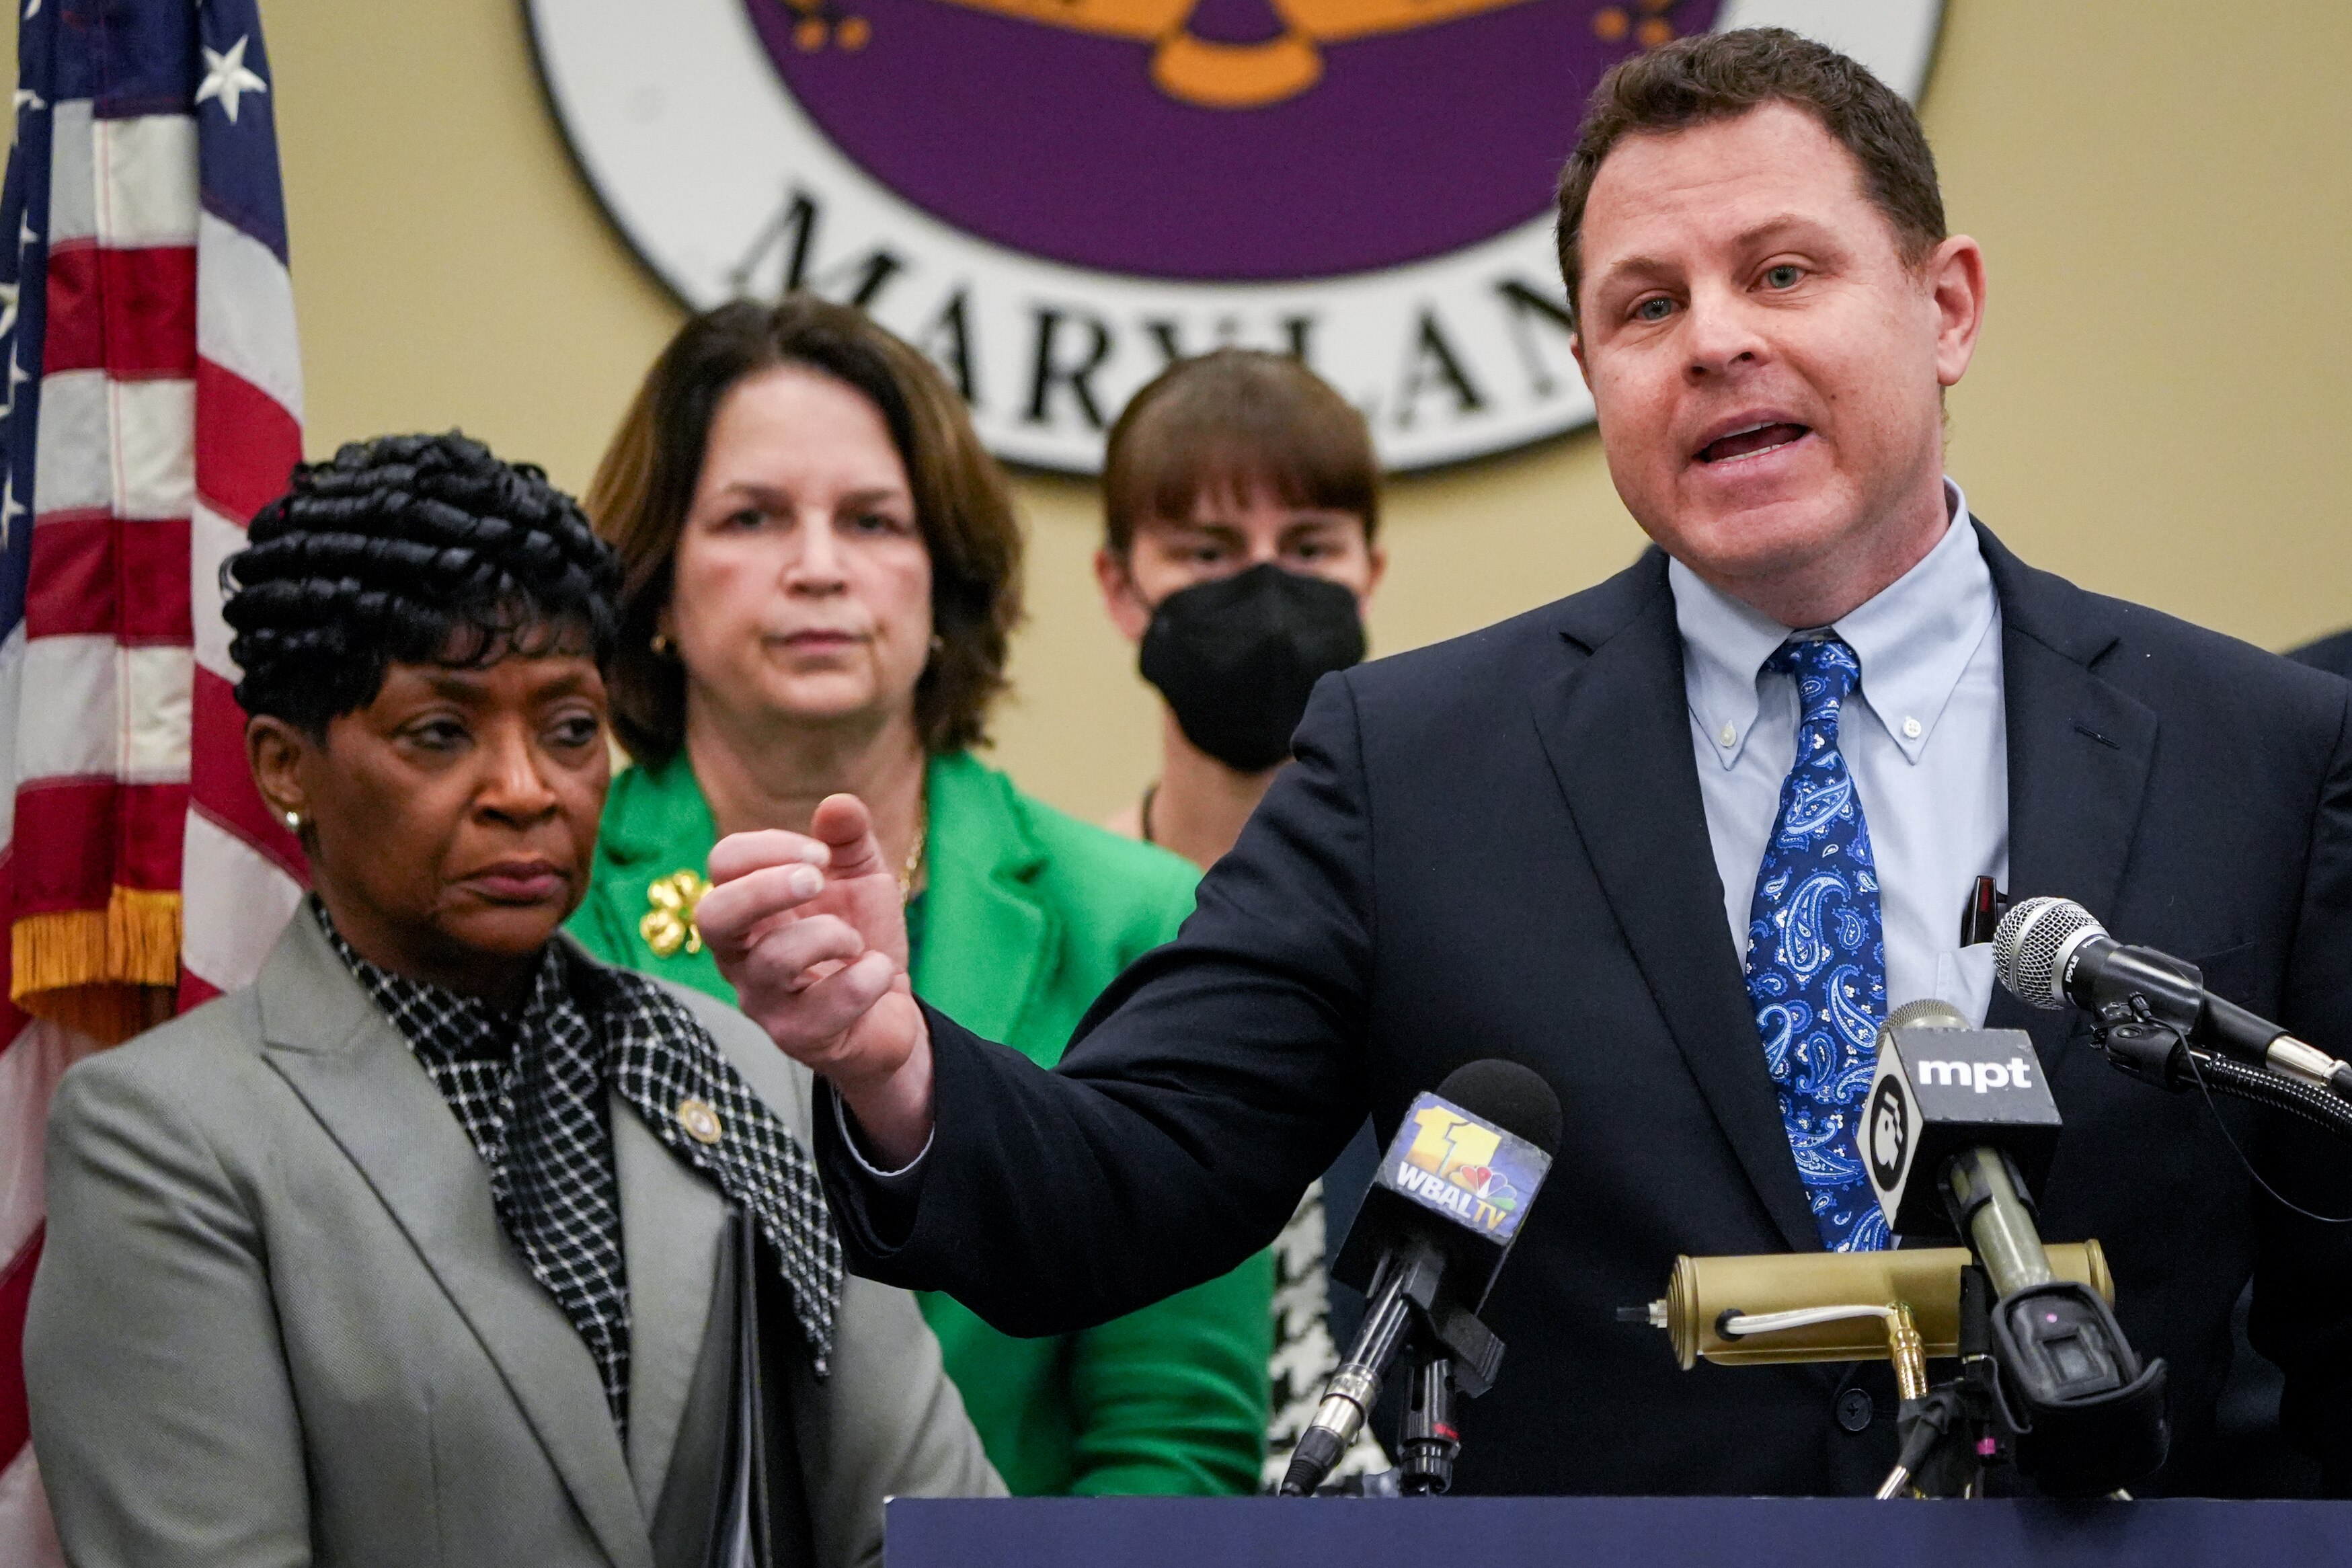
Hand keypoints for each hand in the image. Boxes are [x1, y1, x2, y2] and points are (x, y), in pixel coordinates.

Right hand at [698, 794, 935, 1164]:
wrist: (890, 1012)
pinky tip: (878, 971)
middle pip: (713, 915)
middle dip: (766, 889)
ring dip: (829, 935)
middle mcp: (741, 955)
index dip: (768, 847)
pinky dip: (864, 978)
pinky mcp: (798, 1037)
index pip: (723, 865)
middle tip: (817, 880)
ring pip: (772, 959)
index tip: (822, 854)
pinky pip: (824, 1006)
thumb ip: (849, 841)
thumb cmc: (859, 941)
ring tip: (856, 940)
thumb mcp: (861, 880)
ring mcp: (764, 1000)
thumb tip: (838, 804)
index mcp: (749, 909)